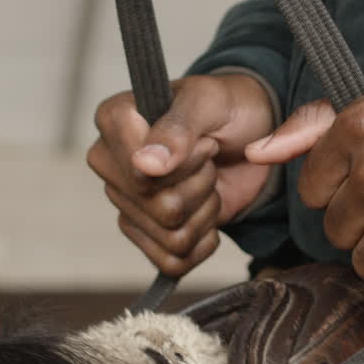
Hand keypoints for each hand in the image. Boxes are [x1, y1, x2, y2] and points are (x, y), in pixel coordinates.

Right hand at [87, 73, 275, 275]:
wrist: (253, 133)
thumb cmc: (227, 108)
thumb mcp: (210, 102)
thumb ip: (178, 128)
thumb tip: (144, 165)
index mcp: (113, 121)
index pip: (140, 170)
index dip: (185, 162)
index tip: (203, 140)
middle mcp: (110, 164)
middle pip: (159, 207)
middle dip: (201, 185)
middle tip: (209, 158)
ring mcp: (126, 203)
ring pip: (171, 236)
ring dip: (206, 210)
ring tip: (208, 180)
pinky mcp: (146, 234)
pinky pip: (173, 262)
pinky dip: (203, 241)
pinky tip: (207, 211)